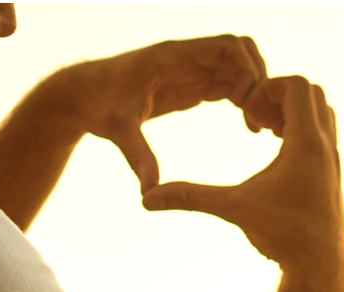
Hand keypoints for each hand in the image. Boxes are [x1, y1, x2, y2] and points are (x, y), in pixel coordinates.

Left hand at [51, 36, 280, 192]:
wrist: (83, 96)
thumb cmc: (98, 106)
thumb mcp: (119, 131)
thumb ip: (138, 157)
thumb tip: (149, 192)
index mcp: (173, 57)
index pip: (228, 47)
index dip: (249, 72)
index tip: (249, 108)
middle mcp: (186, 58)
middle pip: (241, 52)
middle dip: (259, 81)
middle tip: (260, 118)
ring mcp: (190, 69)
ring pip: (239, 67)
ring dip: (255, 92)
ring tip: (258, 127)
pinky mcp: (191, 83)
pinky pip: (229, 82)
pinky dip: (245, 99)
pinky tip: (249, 126)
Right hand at [142, 76, 343, 270]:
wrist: (321, 269)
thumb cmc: (285, 238)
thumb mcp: (234, 209)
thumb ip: (191, 197)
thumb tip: (147, 199)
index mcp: (307, 144)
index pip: (298, 85)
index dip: (268, 87)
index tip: (248, 111)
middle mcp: (327, 148)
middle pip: (313, 93)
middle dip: (281, 96)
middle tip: (256, 118)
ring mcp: (334, 161)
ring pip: (322, 113)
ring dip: (294, 113)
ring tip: (266, 132)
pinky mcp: (333, 175)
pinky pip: (323, 136)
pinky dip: (302, 132)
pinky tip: (278, 154)